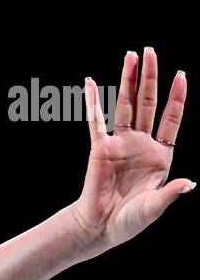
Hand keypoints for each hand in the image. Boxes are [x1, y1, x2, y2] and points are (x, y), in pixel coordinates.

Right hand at [70, 49, 192, 255]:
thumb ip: (170, 193)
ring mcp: (120, 144)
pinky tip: (89, 82)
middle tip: (151, 51)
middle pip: (147, 103)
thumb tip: (190, 184)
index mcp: (159, 155)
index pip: (171, 119)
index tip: (180, 75)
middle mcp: (140, 144)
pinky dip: (92, 101)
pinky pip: (96, 121)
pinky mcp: (99, 148)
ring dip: (128, 80)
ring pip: (125, 105)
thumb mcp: (154, 207)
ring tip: (131, 55)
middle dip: (150, 77)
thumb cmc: (129, 221)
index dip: (176, 98)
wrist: (101, 229)